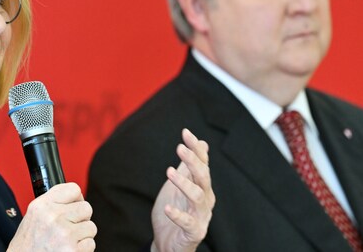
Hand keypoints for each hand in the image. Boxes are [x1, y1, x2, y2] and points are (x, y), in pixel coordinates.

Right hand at [8, 182, 96, 251]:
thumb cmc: (28, 246)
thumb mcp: (33, 217)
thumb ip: (52, 204)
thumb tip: (76, 199)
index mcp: (42, 206)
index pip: (73, 189)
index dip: (76, 199)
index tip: (73, 206)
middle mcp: (53, 217)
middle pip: (86, 208)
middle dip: (81, 219)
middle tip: (69, 228)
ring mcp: (64, 234)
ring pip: (91, 227)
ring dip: (82, 236)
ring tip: (66, 242)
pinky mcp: (73, 250)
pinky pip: (90, 244)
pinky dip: (83, 249)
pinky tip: (68, 250)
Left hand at [151, 129, 214, 251]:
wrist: (170, 242)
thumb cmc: (177, 210)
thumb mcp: (182, 183)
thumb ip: (190, 166)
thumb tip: (202, 143)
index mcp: (202, 186)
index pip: (202, 163)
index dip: (195, 148)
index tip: (185, 132)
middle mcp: (205, 199)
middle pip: (203, 177)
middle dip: (193, 161)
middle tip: (179, 148)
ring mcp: (201, 216)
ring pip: (198, 197)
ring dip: (184, 184)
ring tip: (169, 172)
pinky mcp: (194, 232)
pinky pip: (188, 223)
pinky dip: (178, 215)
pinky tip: (168, 209)